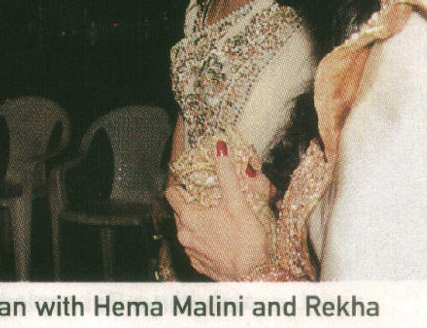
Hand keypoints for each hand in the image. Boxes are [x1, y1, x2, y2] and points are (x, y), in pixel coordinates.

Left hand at [165, 141, 273, 279]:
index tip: (194, 183)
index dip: (182, 185)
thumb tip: (220, 148)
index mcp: (188, 217)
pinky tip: (221, 237)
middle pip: (180, 211)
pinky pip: (197, 246)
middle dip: (194, 203)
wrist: (255, 278)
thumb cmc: (246, 241)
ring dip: (200, 222)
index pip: (172, 194)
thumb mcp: (237, 202)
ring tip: (219, 218)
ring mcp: (191, 252)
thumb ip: (226, 174)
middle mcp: (184, 235)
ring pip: (189, 229)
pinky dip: (205, 239)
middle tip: (212, 199)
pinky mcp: (200, 265)